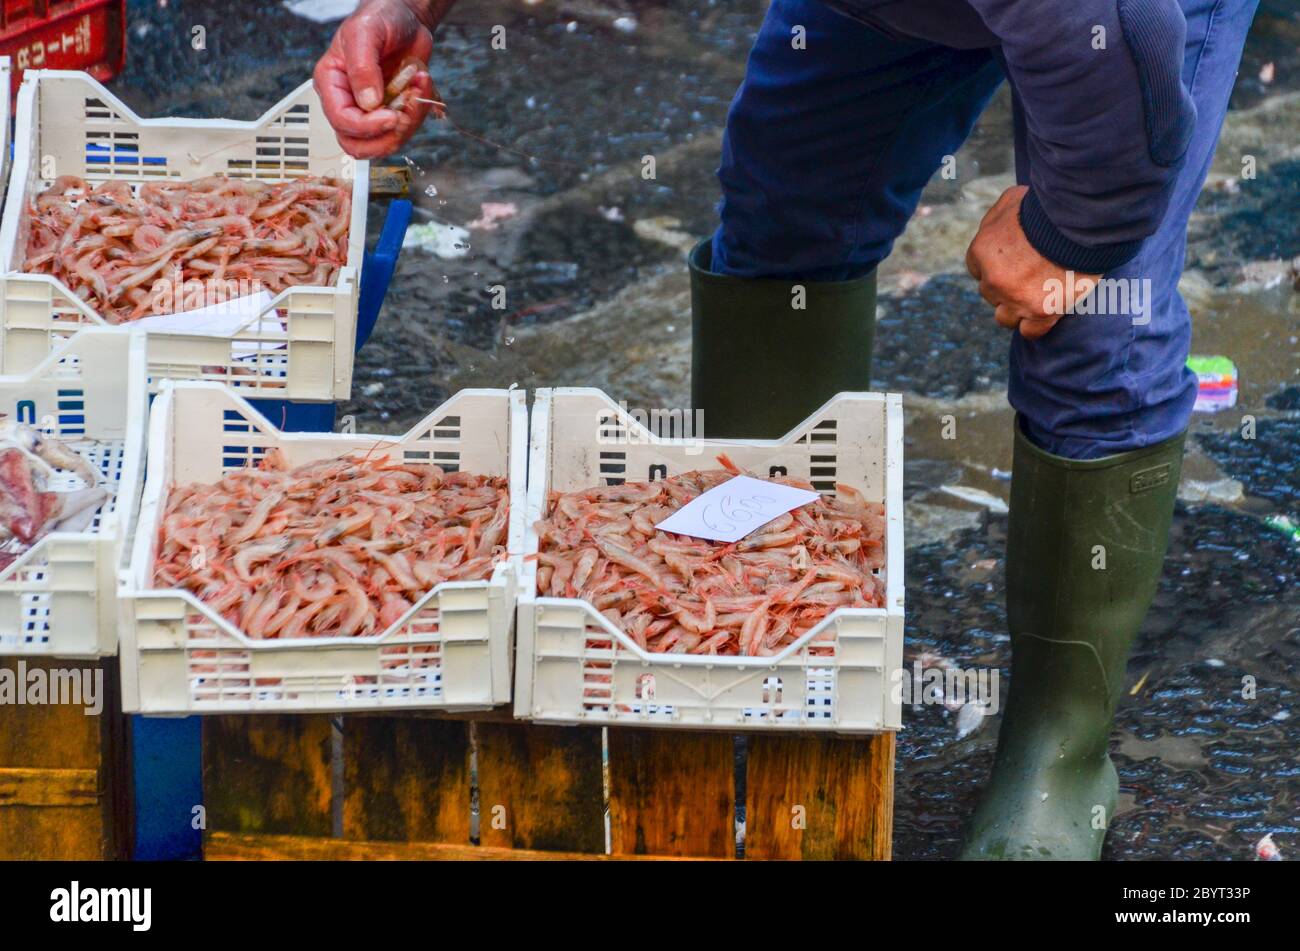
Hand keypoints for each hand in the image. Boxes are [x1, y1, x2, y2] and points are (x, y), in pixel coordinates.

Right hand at [313, 0, 440, 158]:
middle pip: (357, 144)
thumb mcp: (365, 33)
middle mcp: (348, 102)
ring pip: (384, 143)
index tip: (391, 116)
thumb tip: (368, 102)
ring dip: (408, 124)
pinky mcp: (393, 112)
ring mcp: (371, 111)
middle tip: (405, 116)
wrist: (406, 19)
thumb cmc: (379, 18)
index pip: (341, 121)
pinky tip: (421, 87)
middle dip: (386, 136)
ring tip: (417, 90)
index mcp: (332, 84)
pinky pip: (404, 131)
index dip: (367, 126)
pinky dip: (418, 113)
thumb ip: (363, 67)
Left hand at [964, 186, 1099, 339]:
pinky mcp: (1041, 312)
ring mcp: (1016, 299)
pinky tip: (1043, 314)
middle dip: (1005, 285)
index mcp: (981, 251)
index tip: (1010, 262)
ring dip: (1015, 308)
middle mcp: (993, 279)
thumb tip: (1002, 222)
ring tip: (1034, 296)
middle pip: (990, 292)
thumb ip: (1000, 216)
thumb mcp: (1013, 199)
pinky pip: (1029, 332)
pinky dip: (1034, 325)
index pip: (976, 268)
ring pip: (1004, 317)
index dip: (994, 266)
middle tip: (1028, 274)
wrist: (1080, 221)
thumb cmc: (1047, 206)